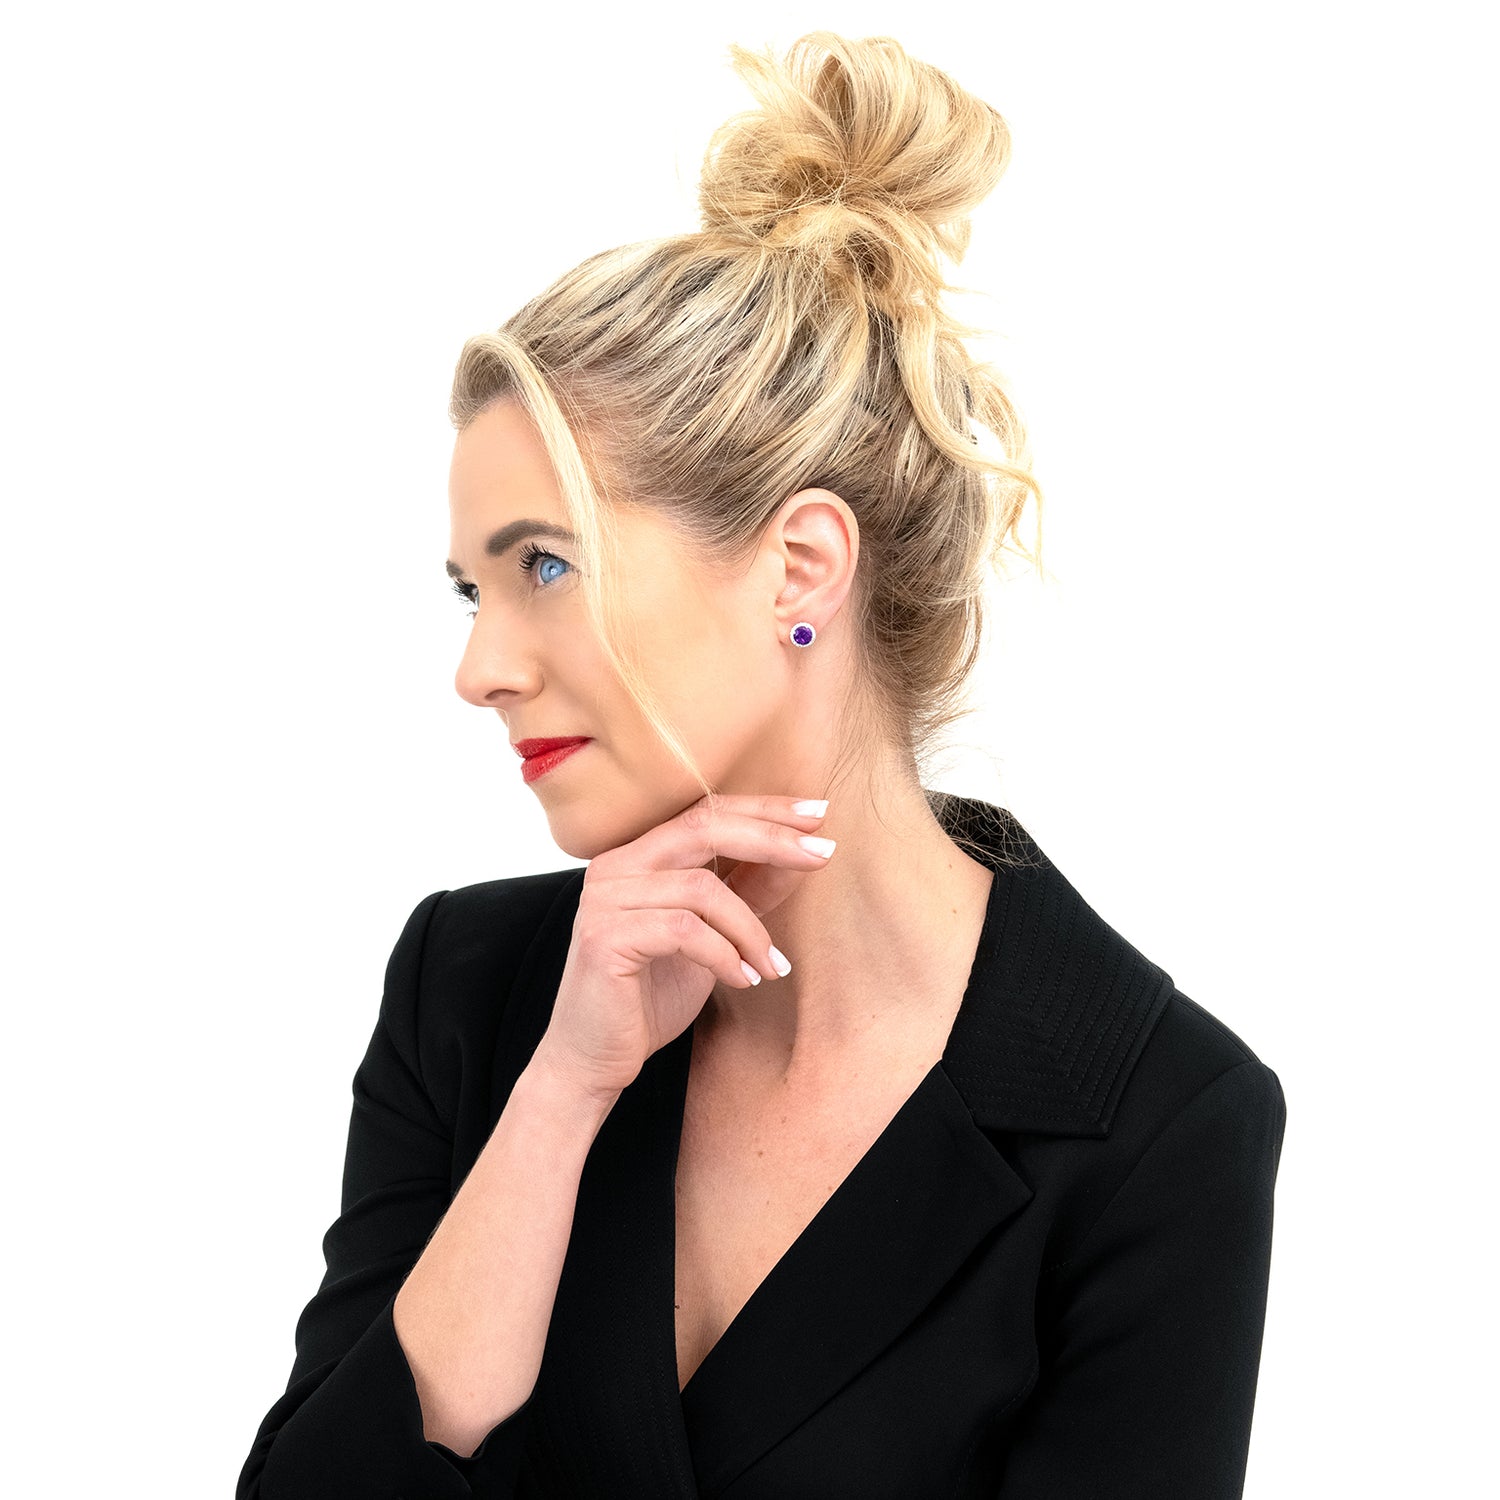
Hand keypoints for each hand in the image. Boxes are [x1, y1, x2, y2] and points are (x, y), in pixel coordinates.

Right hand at [532, 793, 836, 1102]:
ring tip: (773, 966)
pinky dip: (725, 954)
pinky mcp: (605, 937)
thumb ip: (745, 894)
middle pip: (703, 828)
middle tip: (821, 854)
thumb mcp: (713, 939)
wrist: (594, 1060)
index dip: (763, 809)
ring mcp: (604, 899)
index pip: (706, 813)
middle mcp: (614, 866)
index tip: (817, 813)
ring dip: (750, 928)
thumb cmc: (649, 997)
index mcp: (637, 856)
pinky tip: (743, 980)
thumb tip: (799, 856)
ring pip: (702, 888)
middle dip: (770, 838)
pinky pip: (685, 930)